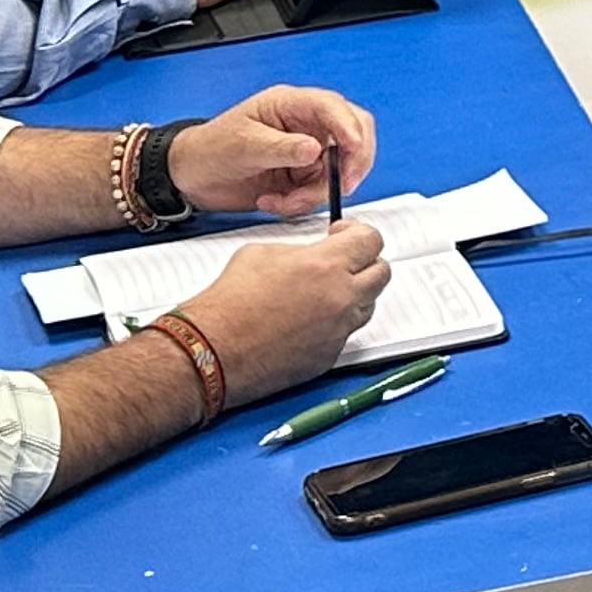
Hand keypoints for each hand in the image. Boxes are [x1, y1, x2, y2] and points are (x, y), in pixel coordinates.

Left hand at [170, 85, 376, 216]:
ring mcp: (307, 150)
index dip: (350, 128)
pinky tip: (276, 201)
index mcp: (292, 104)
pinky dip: (303, 202)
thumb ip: (281, 148)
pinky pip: (320, 190)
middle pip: (353, 134)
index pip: (334, 108)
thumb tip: (316, 149)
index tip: (353, 151)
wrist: (190, 177)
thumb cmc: (210, 148)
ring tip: (286, 200)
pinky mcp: (303, 175)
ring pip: (339, 169)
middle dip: (352, 162)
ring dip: (317, 191)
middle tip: (342, 185)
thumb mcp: (243, 145)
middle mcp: (306, 125)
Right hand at [181, 224, 391, 404]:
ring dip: (353, 296)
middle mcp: (341, 298)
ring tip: (324, 293)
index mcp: (326, 265)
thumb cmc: (226, 304)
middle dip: (364, 263)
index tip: (344, 235)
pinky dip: (334, 325)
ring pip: (367, 306)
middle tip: (344, 262)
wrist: (210, 350)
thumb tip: (313, 254)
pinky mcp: (328, 357)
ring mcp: (338, 330)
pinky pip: (345, 334)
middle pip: (381, 273)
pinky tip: (309, 321)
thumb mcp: (262, 253)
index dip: (358, 234)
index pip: (371, 240)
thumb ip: (300, 250)